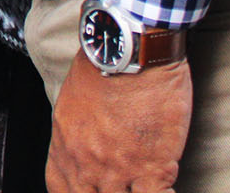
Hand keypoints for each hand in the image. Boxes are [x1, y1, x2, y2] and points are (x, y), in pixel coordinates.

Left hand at [46, 52, 190, 192]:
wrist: (130, 50)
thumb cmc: (105, 63)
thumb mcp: (74, 100)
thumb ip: (76, 130)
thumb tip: (87, 143)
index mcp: (65, 144)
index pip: (61, 190)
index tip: (91, 190)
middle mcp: (86, 162)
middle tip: (123, 186)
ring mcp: (118, 169)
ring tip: (143, 187)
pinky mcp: (152, 167)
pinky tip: (167, 188)